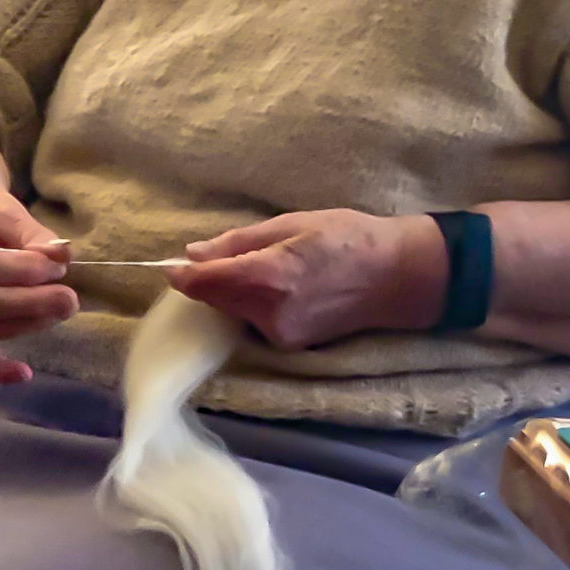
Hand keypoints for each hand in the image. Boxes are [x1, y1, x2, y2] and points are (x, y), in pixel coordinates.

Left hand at [169, 210, 447, 349]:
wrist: (397, 276)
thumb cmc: (348, 237)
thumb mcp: (292, 224)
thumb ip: (238, 242)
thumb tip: (194, 254)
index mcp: (268, 277)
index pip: (204, 283)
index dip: (182, 274)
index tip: (171, 265)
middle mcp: (268, 313)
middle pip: (215, 300)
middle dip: (209, 281)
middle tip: (220, 257)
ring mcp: (279, 334)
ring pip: (233, 313)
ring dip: (232, 293)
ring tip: (261, 268)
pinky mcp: (289, 345)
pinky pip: (254, 322)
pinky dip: (252, 305)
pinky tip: (277, 288)